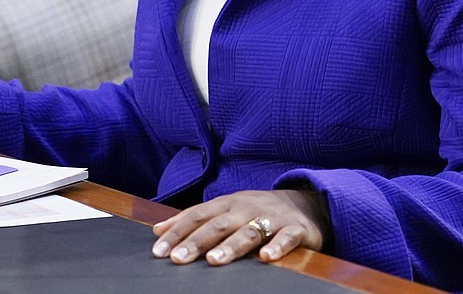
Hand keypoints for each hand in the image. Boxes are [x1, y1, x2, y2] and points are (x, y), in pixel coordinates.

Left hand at [151, 189, 328, 266]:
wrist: (305, 203)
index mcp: (228, 204)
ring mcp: (271, 218)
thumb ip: (193, 219)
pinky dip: (276, 247)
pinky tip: (266, 258)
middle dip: (196, 241)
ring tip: (214, 260)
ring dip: (231, 246)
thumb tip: (157, 229)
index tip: (159, 251)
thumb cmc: (257, 210)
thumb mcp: (225, 210)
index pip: (197, 216)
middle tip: (178, 259)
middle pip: (218, 225)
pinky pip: (286, 238)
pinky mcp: (295, 229)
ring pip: (249, 232)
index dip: (177, 232)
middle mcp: (246, 209)